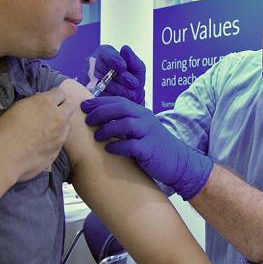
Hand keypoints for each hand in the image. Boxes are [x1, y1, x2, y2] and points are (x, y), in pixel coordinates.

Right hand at [0, 82, 77, 181]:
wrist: (3, 158)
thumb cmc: (3, 131)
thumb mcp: (17, 108)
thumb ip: (33, 103)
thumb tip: (39, 104)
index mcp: (45, 102)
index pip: (61, 92)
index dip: (54, 96)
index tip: (49, 100)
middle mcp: (58, 117)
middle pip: (71, 106)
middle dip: (64, 106)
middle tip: (54, 111)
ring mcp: (60, 135)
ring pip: (68, 124)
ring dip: (61, 123)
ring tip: (48, 129)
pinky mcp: (58, 150)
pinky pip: (61, 140)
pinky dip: (56, 139)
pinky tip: (44, 143)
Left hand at [81, 96, 212, 199]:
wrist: (178, 162)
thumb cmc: (155, 147)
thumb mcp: (141, 130)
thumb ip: (125, 123)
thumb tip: (99, 121)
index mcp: (141, 113)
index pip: (118, 101)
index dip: (100, 102)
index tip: (84, 105)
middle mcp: (145, 119)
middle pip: (120, 108)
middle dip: (100, 112)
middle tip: (87, 120)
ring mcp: (148, 134)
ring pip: (125, 124)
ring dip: (108, 129)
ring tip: (97, 136)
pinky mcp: (149, 150)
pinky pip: (131, 145)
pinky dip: (117, 146)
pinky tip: (109, 149)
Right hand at [83, 45, 145, 104]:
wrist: (129, 99)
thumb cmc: (132, 80)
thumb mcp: (137, 69)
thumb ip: (132, 59)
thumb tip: (125, 49)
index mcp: (104, 52)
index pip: (105, 53)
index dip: (114, 59)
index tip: (123, 67)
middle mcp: (92, 63)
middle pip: (103, 69)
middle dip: (120, 78)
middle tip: (134, 84)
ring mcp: (87, 77)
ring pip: (100, 82)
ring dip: (118, 89)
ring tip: (130, 94)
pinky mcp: (86, 91)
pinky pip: (97, 94)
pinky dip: (110, 97)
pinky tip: (120, 99)